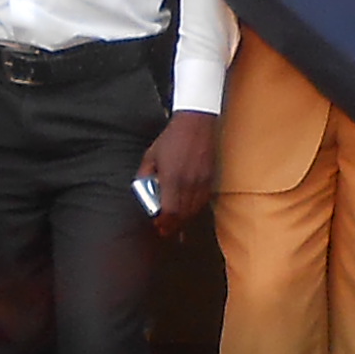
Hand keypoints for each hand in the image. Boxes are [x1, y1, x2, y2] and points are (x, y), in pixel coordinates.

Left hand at [137, 110, 217, 229]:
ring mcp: (202, 181)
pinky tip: (187, 209)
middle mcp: (188, 183)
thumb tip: (144, 193)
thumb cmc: (171, 138)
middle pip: (182, 215)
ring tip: (175, 221)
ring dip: (184, 218)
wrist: (195, 123)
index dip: (164, 223)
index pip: (170, 211)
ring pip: (194, 210)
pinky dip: (194, 208)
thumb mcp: (151, 156)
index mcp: (171, 178)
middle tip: (165, 229)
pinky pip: (203, 200)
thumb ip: (145, 175)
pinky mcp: (210, 178)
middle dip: (173, 225)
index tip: (158, 226)